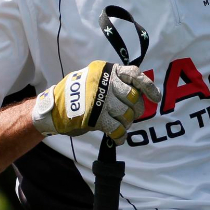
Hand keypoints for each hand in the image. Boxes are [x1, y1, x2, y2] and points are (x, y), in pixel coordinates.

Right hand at [34, 61, 160, 143]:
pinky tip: (118, 138)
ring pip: (126, 114)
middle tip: (129, 115)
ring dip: (126, 123)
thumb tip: (141, 96)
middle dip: (135, 110)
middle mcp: (105, 83)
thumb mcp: (96, 80)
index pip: (134, 74)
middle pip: (133, 98)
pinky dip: (120, 135)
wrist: (54, 108)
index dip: (148, 86)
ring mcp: (100, 99)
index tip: (156, 98)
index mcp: (107, 71)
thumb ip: (116, 84)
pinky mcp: (95, 117)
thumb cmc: (79, 95)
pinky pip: (117, 128)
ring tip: (119, 125)